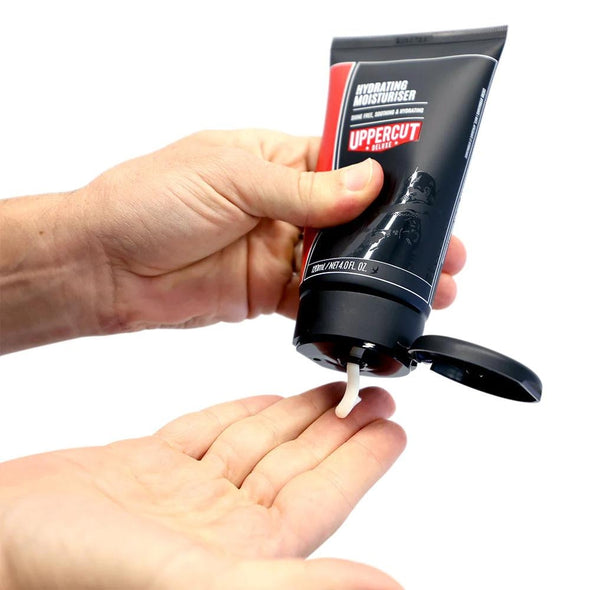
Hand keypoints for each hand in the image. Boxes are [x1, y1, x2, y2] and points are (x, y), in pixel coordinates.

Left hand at [0, 129, 464, 352]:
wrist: (106, 265)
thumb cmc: (149, 202)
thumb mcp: (231, 178)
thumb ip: (303, 190)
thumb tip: (368, 185)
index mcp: (277, 161)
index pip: (349, 165)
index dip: (393, 185)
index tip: (432, 202)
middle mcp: (284, 205)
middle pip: (356, 221)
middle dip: (400, 239)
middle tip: (444, 258)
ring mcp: (278, 250)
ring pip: (343, 264)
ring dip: (382, 276)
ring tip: (426, 290)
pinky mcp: (268, 291)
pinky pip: (315, 301)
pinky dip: (344, 310)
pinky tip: (375, 316)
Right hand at [0, 383, 404, 588]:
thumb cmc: (73, 577)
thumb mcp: (193, 582)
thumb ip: (291, 585)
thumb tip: (383, 588)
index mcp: (242, 555)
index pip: (322, 496)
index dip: (362, 459)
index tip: (395, 426)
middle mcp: (217, 526)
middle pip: (295, 463)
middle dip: (337, 427)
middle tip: (376, 388)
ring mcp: (181, 494)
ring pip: (257, 444)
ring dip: (297, 415)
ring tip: (335, 386)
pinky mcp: (144, 466)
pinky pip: (208, 431)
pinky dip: (240, 412)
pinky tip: (267, 398)